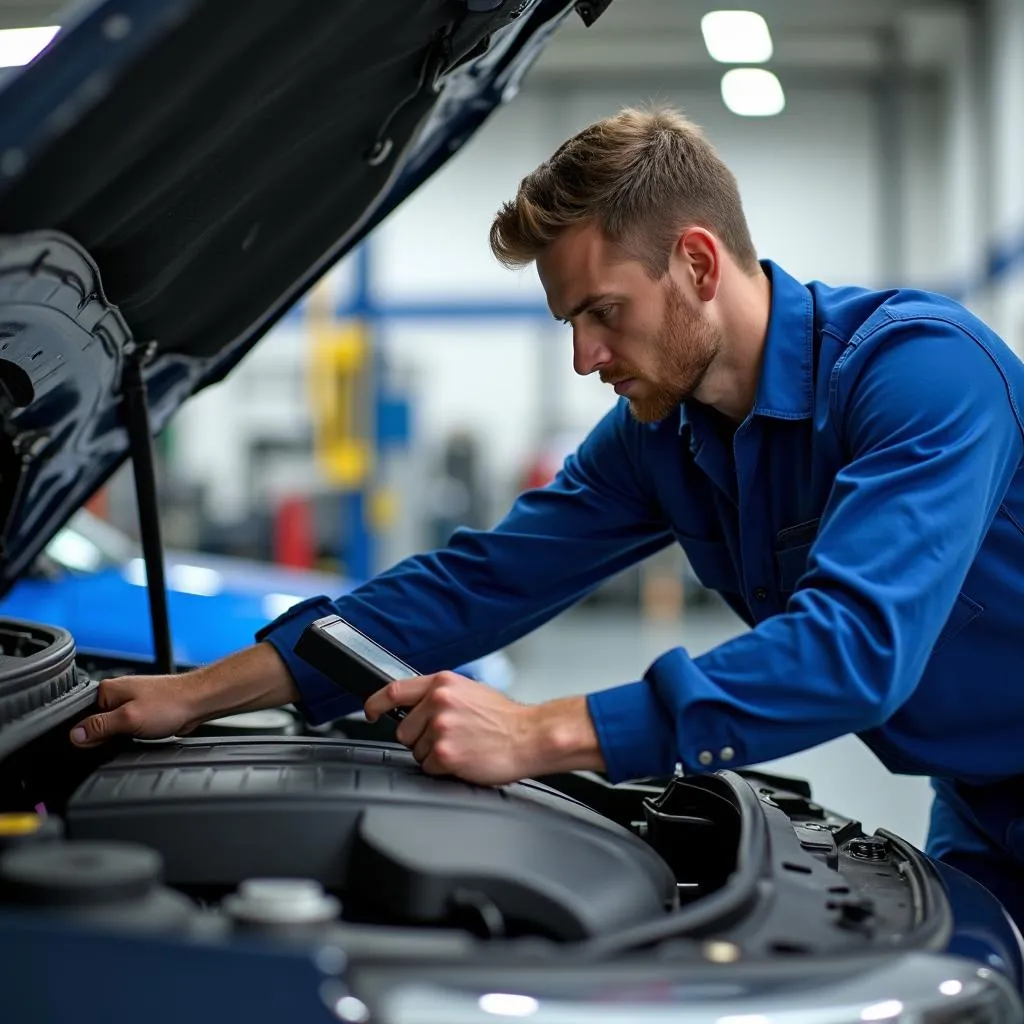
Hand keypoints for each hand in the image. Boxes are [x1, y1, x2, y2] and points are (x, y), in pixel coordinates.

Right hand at [69, 642, 299, 747]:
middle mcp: (117, 694)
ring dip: (119, 737)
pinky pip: (128, 729)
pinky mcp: (143, 713)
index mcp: (107, 690)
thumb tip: (75, 735)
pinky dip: (131, 736)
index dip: (85, 734)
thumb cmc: (171, 703)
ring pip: (113, 728)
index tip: (94, 744)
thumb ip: (100, 727)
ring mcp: (131, 703)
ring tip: (134, 736)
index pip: (80, 716)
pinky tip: (140, 738)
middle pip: (96, 723)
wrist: (199, 701)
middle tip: (120, 740)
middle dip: (104, 736)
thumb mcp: (128, 719)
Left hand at [364, 671, 604, 784]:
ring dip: (434, 755)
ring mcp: (440, 728)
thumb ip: (439, 695)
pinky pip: (428, 768)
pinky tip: (464, 759)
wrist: (530, 736)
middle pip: (403, 730)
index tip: (371, 712)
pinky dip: (443, 770)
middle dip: (420, 738)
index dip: (376, 704)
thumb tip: (416, 705)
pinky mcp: (445, 754)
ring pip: (416, 751)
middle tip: (450, 737)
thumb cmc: (505, 718)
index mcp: (443, 683)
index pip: (393, 691)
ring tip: (462, 746)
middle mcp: (438, 702)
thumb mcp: (470, 691)